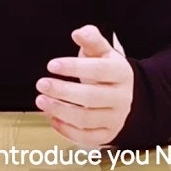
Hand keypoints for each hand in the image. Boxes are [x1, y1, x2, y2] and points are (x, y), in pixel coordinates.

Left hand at [37, 24, 133, 147]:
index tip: (52, 65)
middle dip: (62, 91)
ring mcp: (116, 118)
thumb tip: (78, 33)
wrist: (128, 95)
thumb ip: (91, 39)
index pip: (98, 70)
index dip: (74, 67)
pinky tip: (52, 118)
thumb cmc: (108, 71)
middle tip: (41, 84)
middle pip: (91, 97)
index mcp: (121, 73)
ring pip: (86, 119)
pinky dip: (67, 130)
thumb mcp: (103, 51)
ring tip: (41, 101)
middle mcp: (121, 97)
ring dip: (60, 111)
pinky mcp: (108, 134)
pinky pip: (87, 137)